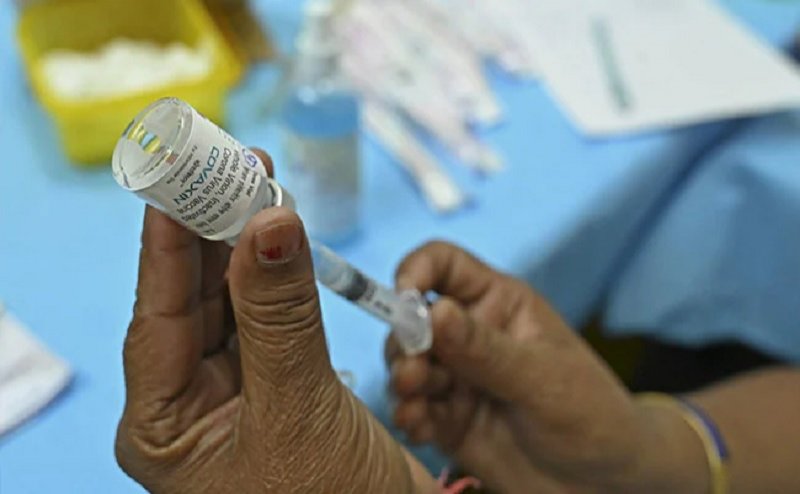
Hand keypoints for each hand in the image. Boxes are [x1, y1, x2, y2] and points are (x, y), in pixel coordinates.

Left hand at [116, 150, 423, 493]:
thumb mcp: (298, 407)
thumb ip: (279, 315)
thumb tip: (269, 222)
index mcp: (166, 427)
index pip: (158, 316)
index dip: (171, 241)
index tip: (180, 175)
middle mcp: (191, 408)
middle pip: (194, 302)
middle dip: (214, 232)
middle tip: (234, 165)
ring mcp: (237, 396)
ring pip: (234, 304)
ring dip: (248, 248)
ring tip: (260, 184)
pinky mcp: (282, 387)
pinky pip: (272, 320)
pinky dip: (281, 279)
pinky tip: (283, 237)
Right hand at [387, 242, 707, 492]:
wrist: (605, 484)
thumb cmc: (592, 414)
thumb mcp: (541, 377)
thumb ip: (484, 348)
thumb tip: (433, 311)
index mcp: (498, 304)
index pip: (444, 266)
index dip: (416, 271)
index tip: (403, 298)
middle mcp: (470, 336)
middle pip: (413, 319)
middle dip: (405, 340)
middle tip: (413, 370)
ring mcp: (457, 379)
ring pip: (406, 364)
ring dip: (402, 379)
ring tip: (414, 400)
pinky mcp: (447, 419)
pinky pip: (412, 409)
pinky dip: (407, 415)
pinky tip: (418, 427)